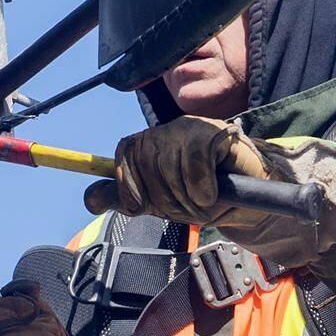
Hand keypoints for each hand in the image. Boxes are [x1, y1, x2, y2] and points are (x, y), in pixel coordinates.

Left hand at [83, 116, 271, 226]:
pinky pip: (194, 160)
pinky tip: (212, 193)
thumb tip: (89, 199)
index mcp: (151, 144)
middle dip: (163, 197)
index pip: (124, 151)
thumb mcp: (159, 204)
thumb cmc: (202, 199)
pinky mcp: (216, 131)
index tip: (138, 206)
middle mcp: (168, 131)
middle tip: (185, 207)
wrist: (246, 205)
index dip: (127, 182)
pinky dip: (201, 187)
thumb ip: (125, 199)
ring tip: (202, 201)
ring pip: (168, 163)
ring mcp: (192, 128)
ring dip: (185, 197)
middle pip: (145, 161)